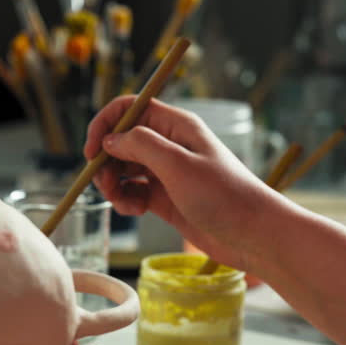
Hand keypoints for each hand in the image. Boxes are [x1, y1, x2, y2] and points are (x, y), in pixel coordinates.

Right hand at [85, 95, 276, 269]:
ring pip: (124, 169)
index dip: (105, 125)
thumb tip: (110, 140)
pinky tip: (134, 211)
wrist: (254, 235)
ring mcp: (167, 172)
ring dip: (113, 185)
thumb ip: (141, 145)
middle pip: (121, 141)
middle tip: (106, 185)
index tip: (91, 152)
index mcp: (176, 126)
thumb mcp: (178, 165)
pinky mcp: (165, 198)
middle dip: (106, 162)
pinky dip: (126, 201)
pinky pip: (133, 192)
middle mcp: (170, 145)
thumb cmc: (224, 195)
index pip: (129, 109)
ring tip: (122, 203)